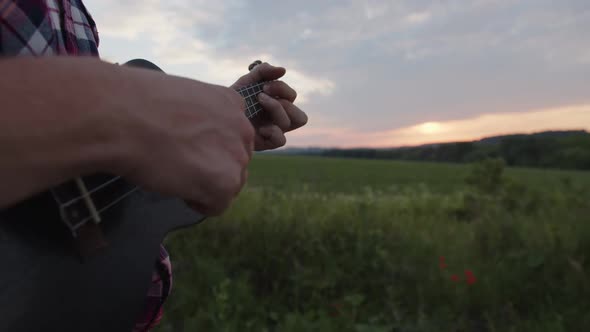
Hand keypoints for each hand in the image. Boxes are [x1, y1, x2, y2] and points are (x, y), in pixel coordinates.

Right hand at [114, 65, 254, 215]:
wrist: (121, 117)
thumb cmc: (137, 103)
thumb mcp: (181, 97)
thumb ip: (200, 117)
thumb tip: (193, 135)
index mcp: (231, 102)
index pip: (233, 135)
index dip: (208, 146)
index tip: (185, 145)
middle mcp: (242, 128)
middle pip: (235, 161)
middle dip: (211, 167)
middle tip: (178, 162)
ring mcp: (237, 156)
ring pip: (230, 184)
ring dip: (205, 185)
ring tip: (174, 172)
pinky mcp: (225, 182)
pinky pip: (218, 206)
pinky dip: (197, 203)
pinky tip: (175, 186)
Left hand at [230, 62, 307, 150]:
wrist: (216, 114)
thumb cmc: (233, 99)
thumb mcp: (247, 81)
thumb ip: (263, 71)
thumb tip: (283, 70)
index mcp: (277, 105)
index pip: (292, 96)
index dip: (282, 88)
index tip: (263, 86)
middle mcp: (278, 120)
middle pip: (300, 114)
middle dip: (283, 98)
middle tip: (262, 94)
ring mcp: (273, 131)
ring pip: (293, 122)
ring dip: (277, 108)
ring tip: (258, 102)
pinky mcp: (265, 143)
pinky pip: (281, 140)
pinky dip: (273, 130)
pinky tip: (259, 126)